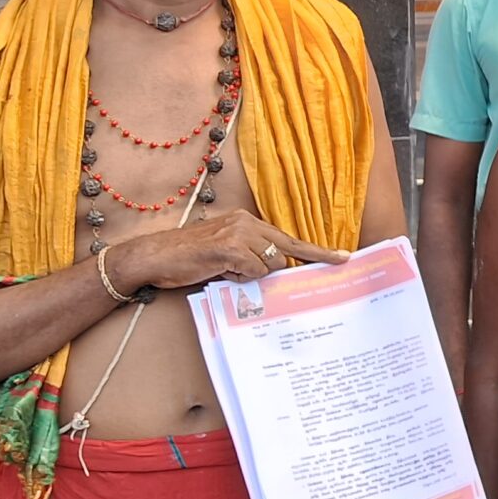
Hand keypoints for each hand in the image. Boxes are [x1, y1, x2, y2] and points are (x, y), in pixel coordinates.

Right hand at [117, 210, 347, 292]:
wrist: (155, 256)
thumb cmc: (188, 258)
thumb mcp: (225, 254)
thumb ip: (250, 257)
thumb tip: (276, 272)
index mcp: (246, 221)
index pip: (287, 238)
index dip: (315, 249)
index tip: (341, 256)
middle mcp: (246, 222)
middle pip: (287, 248)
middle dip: (305, 261)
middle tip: (334, 263)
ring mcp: (239, 233)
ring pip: (270, 263)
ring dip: (252, 275)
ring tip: (225, 270)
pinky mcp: (230, 247)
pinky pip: (253, 271)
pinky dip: (240, 277)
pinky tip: (220, 270)